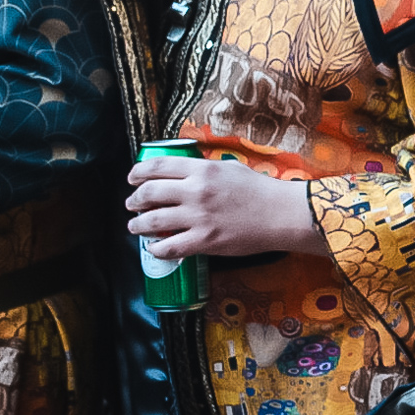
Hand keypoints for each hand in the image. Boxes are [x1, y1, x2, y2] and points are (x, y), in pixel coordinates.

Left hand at [127, 156, 327, 259]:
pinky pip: (169, 247)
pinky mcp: (204, 241)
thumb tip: (184, 174)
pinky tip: (154, 247)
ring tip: (135, 226)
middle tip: (132, 205)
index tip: (133, 178)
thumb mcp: (231, 168)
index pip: (157, 166)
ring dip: (137, 224)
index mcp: (201, 170)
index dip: (138, 172)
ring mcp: (198, 217)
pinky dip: (156, 248)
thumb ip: (204, 170)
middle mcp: (195, 191)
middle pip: (149, 192)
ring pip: (152, 220)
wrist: (282, 214)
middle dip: (134, 200)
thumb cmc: (261, 191)